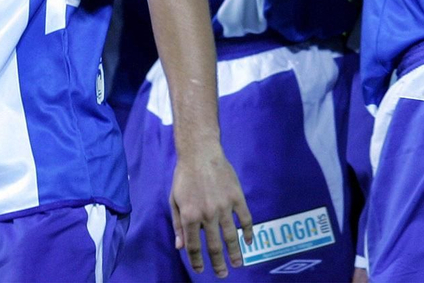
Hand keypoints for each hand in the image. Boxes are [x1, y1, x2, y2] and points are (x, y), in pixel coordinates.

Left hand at [171, 145, 253, 276]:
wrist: (200, 153)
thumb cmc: (184, 177)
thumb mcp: (174, 200)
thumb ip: (177, 224)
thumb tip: (180, 247)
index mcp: (189, 216)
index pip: (193, 246)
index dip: (196, 261)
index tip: (200, 270)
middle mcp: (207, 214)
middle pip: (214, 246)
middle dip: (217, 263)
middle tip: (222, 274)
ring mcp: (223, 207)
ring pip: (231, 236)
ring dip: (234, 253)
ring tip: (237, 264)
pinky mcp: (237, 197)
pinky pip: (246, 219)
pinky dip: (249, 232)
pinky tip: (250, 241)